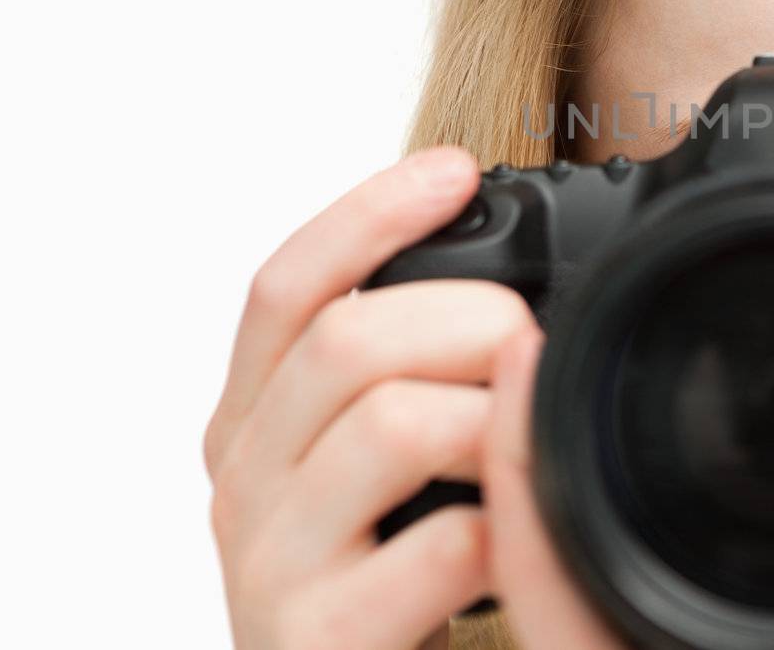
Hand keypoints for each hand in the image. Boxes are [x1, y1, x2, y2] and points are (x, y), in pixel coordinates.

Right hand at [202, 147, 624, 649]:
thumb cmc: (386, 576)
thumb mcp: (376, 463)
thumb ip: (402, 376)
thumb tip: (505, 292)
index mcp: (254, 422)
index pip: (283, 287)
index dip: (367, 214)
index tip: (455, 171)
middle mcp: (243, 482)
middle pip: (344, 339)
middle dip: (466, 315)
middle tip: (530, 338)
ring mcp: (269, 566)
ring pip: (388, 424)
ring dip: (492, 415)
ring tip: (526, 438)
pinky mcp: (315, 642)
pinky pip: (437, 545)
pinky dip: (500, 522)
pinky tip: (510, 533)